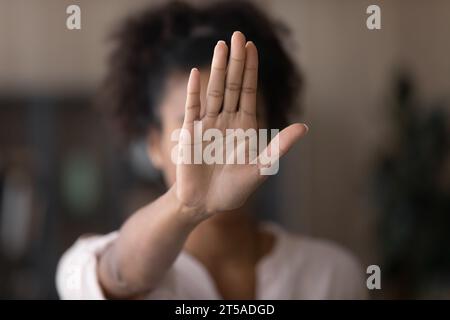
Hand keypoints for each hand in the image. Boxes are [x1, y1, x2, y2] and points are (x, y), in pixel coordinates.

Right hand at [176, 31, 307, 215]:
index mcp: (246, 127)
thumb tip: (304, 127)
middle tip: (237, 35)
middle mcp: (227, 121)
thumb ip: (278, 147)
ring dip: (217, 69)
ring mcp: (208, 125)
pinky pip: (192, 108)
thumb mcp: (260, 169)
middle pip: (233, 85)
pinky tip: (196, 73)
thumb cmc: (233, 190)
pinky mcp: (191, 133)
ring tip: (220, 46)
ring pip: (214, 91)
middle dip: (236, 61)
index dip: (251, 70)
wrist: (204, 204)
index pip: (249, 92)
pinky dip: (194, 91)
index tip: (251, 47)